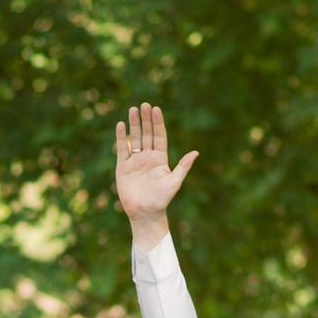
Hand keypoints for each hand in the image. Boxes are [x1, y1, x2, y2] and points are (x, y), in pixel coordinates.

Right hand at [113, 104, 197, 243]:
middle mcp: (148, 157)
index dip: (158, 123)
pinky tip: (121, 125)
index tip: (156, 109)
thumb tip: (196, 152)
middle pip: (147, 134)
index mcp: (160, 159)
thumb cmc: (161, 200)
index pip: (159, 136)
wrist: (144, 213)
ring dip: (134, 124)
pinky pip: (122, 149)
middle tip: (144, 105)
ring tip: (132, 110)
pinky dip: (122, 137)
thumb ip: (183, 167)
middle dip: (145, 119)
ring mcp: (135, 161)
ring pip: (135, 138)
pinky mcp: (123, 167)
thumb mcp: (174, 182)